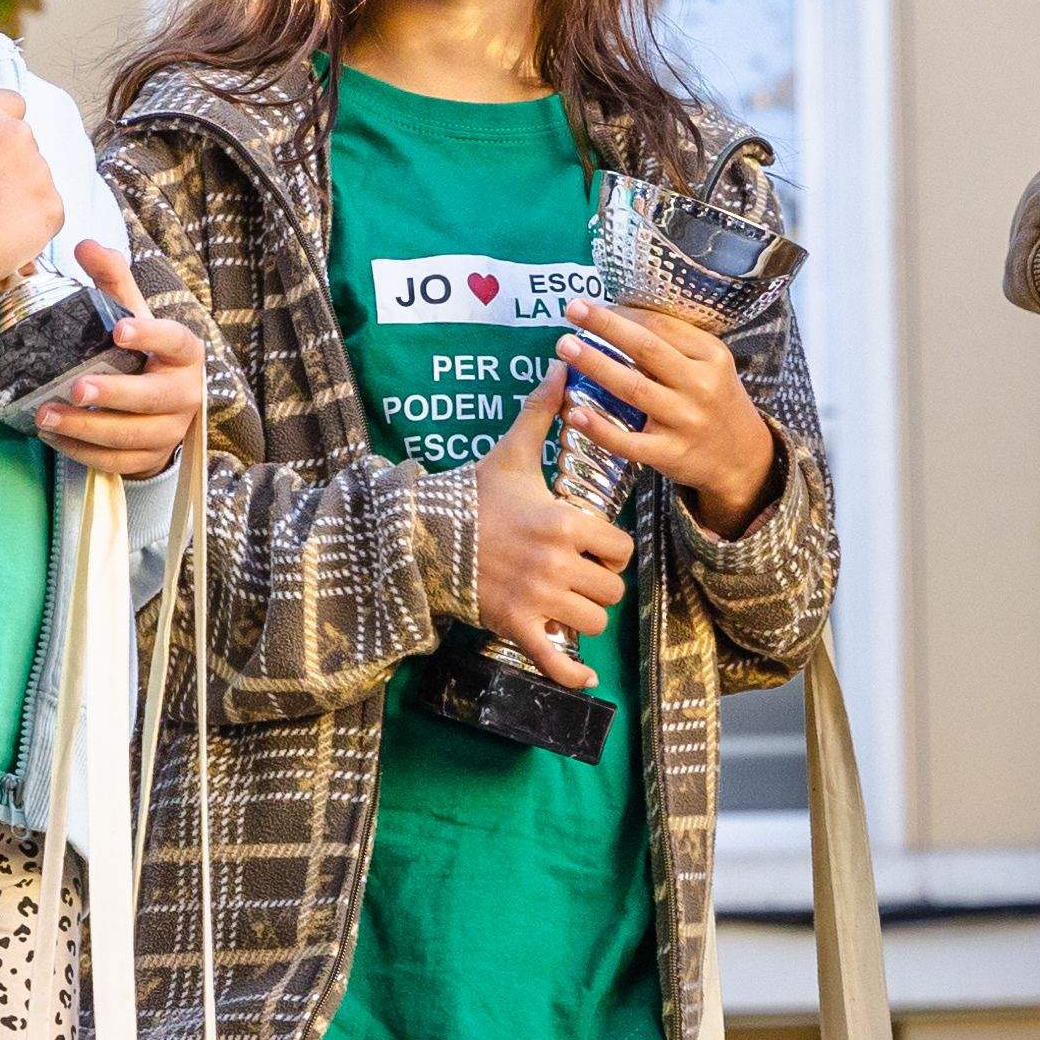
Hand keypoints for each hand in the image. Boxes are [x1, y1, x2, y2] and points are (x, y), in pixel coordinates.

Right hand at [0, 94, 66, 316]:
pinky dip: (30, 228)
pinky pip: (46, 216)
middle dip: (8, 166)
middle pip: (24, 146)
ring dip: (19, 197)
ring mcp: (40, 172)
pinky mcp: (52, 208)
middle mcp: (18, 135)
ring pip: (37, 182)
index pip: (10, 103)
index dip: (1, 124)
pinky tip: (2, 239)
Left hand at [21, 237, 205, 477]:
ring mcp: (170, 431)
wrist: (163, 412)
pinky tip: (53, 437)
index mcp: (184, 354)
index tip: (119, 330)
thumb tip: (85, 245)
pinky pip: (116, 462)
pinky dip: (82, 451)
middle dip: (113, 394)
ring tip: (46, 414)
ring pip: (131, 435)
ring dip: (86, 428)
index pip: (174, 341)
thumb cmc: (144, 356)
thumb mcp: (133, 316)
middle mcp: (185, 394)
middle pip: (151, 397)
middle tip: (75, 388)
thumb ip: (112, 281)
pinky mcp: (150, 459)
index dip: (149, 336)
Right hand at [462, 366, 637, 688]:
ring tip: (568, 603)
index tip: (594, 546)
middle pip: (611, 589)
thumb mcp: (510, 453)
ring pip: (592, 622)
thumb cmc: (471, 495)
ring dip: (585, 617)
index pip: (619, 548)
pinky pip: (556, 661)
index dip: (611, 550)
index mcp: (562, 523)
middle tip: (580, 575)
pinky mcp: (515, 628)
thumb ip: (542, 411)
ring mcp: (537, 600)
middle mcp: (556, 565)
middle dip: (600, 584)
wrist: (420, 534)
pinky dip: (573, 673)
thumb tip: (563, 363)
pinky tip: (587, 676)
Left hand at [560, 296, 779, 531]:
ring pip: (633, 389)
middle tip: (572, 309)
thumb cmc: (716, 402)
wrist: (744, 459)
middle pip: (645, 349)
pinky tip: (574, 413)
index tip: (592, 306)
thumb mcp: (712, 366)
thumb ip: (676, 345)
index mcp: (711, 355)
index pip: (660, 326)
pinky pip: (629, 441)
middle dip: (605, 326)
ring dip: (595, 365)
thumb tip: (620, 317)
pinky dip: (600, 428)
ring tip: (565, 348)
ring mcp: (686, 421)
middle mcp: (701, 385)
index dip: (622, 314)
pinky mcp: (671, 454)